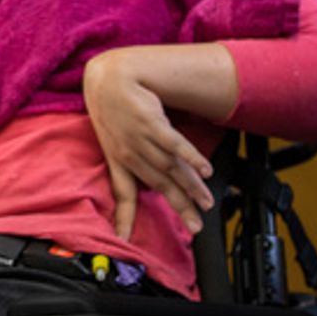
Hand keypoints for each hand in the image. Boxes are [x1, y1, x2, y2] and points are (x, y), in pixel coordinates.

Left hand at [83, 49, 213, 239]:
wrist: (108, 77)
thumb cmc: (112, 108)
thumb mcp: (112, 139)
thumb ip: (130, 162)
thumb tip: (150, 180)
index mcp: (118, 159)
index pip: (123, 193)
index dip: (124, 216)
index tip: (125, 238)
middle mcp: (129, 152)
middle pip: (159, 185)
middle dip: (179, 207)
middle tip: (196, 226)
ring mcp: (140, 137)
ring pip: (170, 168)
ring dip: (191, 187)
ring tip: (207, 203)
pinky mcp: (152, 122)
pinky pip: (174, 144)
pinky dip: (190, 158)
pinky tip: (204, 170)